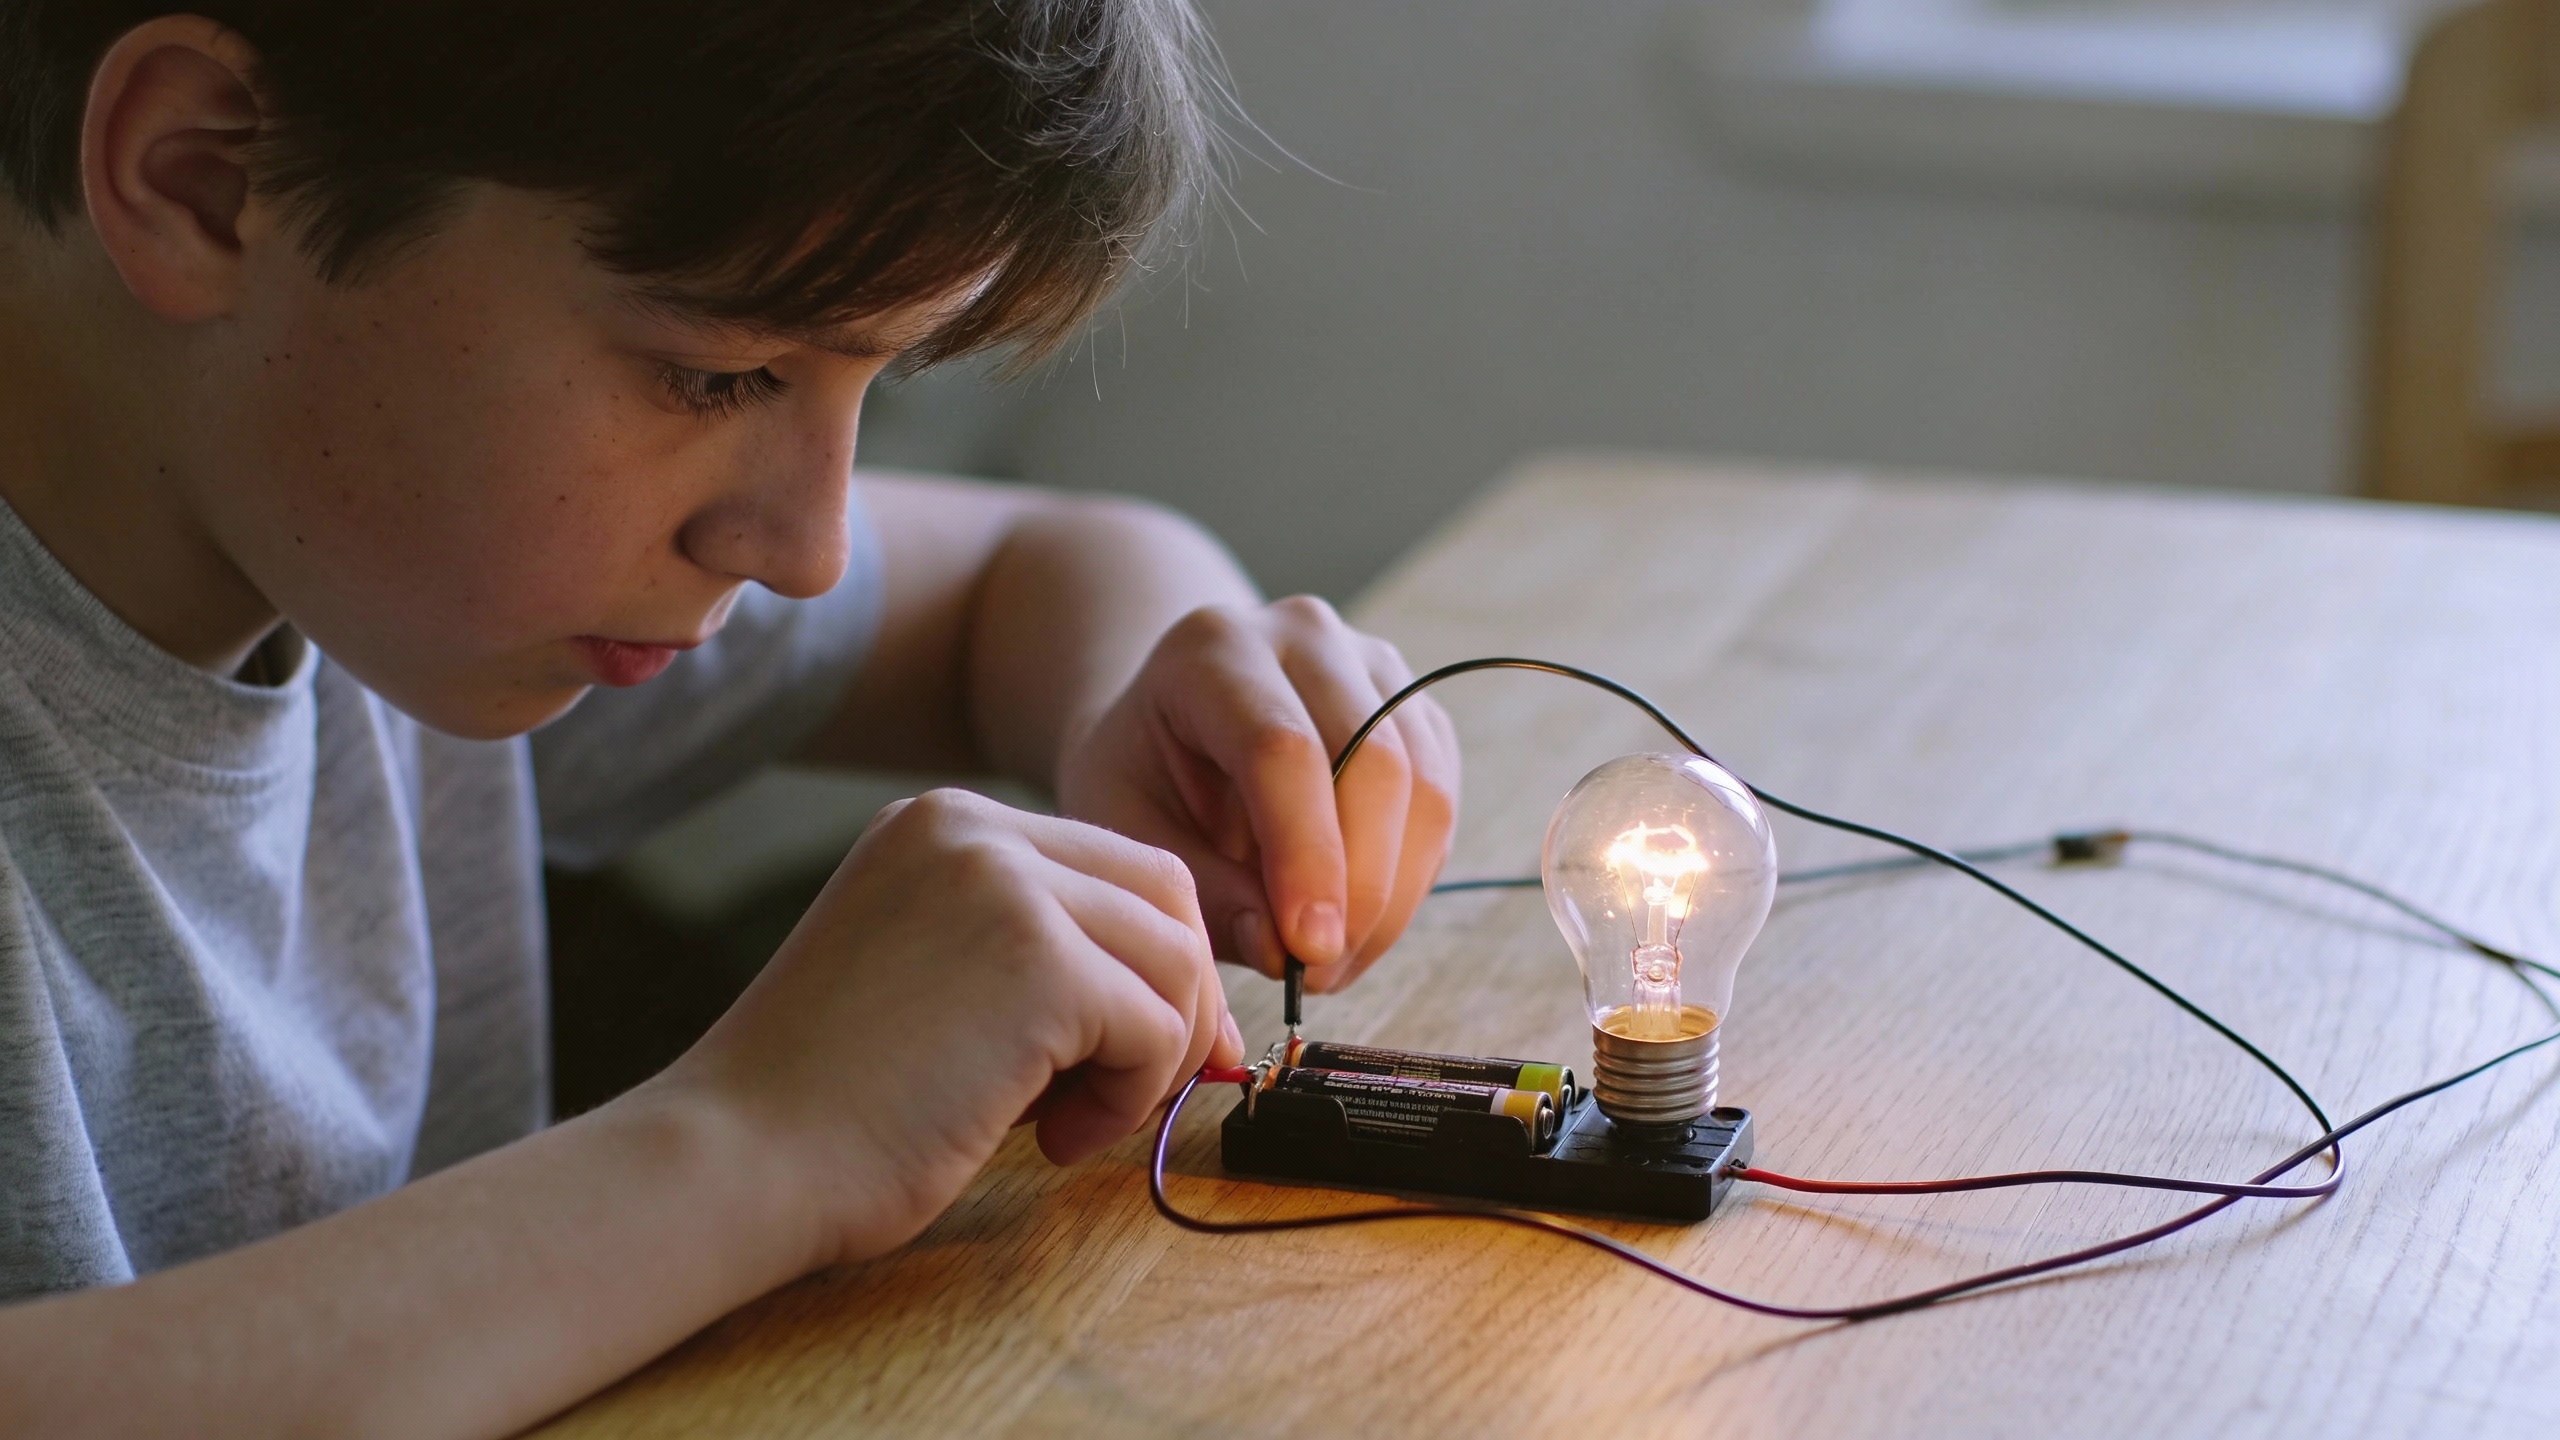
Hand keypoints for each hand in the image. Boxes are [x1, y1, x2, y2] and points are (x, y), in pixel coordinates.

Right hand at [654, 789, 1241, 1263]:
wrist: (738, 1160)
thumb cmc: (830, 1106)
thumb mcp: (935, 978)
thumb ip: (1032, 953)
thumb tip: (1184, 996)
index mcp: (942, 823)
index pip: (1111, 869)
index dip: (1147, 965)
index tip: (1134, 1052)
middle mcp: (974, 828)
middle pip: (1163, 895)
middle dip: (1175, 1000)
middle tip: (1123, 1091)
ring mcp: (1007, 884)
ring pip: (1177, 959)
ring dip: (1150, 1057)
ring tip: (1066, 1121)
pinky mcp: (1040, 962)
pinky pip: (1160, 1028)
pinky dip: (1131, 1098)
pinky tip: (1051, 1140)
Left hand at [1056, 597, 1460, 994]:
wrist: (1168, 722)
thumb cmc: (1139, 777)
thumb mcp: (1128, 832)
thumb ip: (1202, 890)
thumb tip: (1284, 953)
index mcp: (1214, 650)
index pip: (1283, 748)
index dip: (1306, 856)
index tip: (1307, 951)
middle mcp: (1306, 636)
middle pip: (1373, 759)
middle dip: (1360, 887)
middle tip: (1319, 974)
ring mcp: (1373, 665)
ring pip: (1423, 786)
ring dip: (1392, 895)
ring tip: (1333, 963)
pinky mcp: (1415, 709)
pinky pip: (1440, 803)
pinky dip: (1410, 880)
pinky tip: (1358, 923)